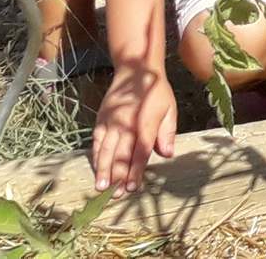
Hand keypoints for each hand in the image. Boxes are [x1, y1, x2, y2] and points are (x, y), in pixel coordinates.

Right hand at [92, 64, 178, 191]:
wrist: (135, 69)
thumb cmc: (156, 92)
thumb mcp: (169, 108)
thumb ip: (168, 132)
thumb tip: (167, 154)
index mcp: (146, 122)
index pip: (141, 151)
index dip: (137, 170)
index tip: (133, 187)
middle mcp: (126, 123)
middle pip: (121, 154)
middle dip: (118, 177)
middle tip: (116, 195)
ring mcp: (111, 121)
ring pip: (105, 150)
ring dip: (103, 170)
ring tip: (101, 188)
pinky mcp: (101, 119)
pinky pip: (96, 141)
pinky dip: (95, 156)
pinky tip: (95, 169)